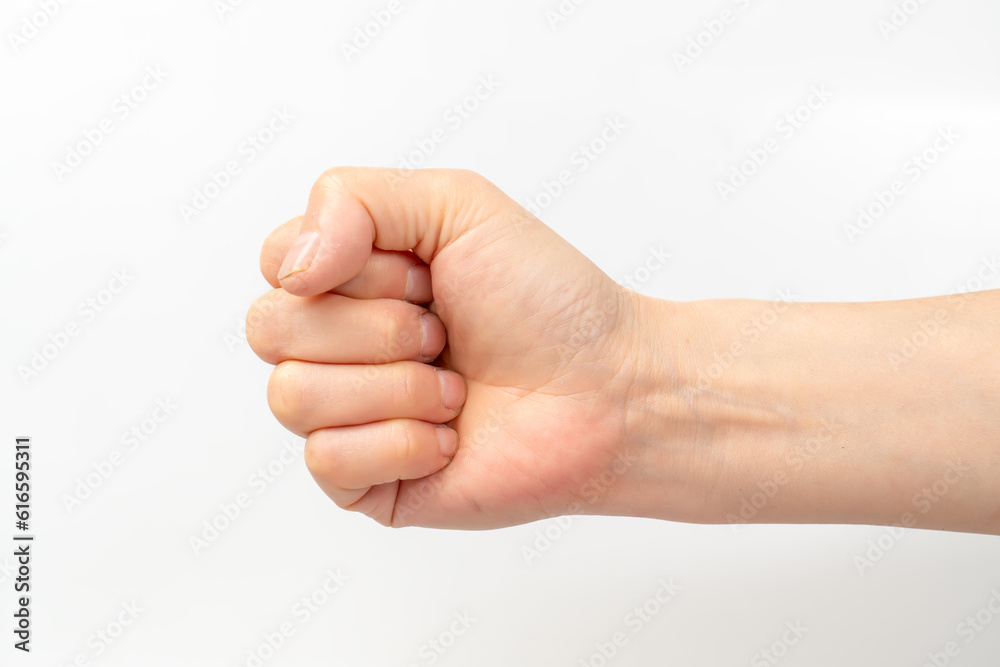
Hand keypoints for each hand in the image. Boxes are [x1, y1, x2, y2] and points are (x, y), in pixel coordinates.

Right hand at [247, 168, 652, 528]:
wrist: (607, 389)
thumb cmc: (545, 298)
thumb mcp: (456, 204)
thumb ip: (352, 198)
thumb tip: (290, 272)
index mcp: (351, 282)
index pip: (278, 264)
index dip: (349, 268)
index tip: (423, 277)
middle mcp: (339, 347)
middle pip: (271, 329)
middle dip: (376, 327)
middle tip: (442, 332)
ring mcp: (348, 416)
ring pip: (292, 396)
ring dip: (395, 385)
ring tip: (453, 387)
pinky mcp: (365, 482)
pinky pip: (326, 459)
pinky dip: (402, 442)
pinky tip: (450, 437)